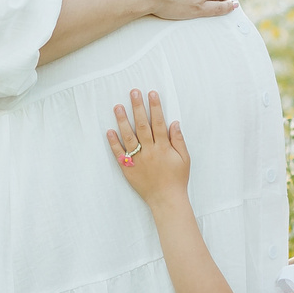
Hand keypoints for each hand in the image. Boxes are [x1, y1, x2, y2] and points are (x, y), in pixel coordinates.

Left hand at [108, 89, 190, 203]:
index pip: (159, 122)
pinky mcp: (128, 168)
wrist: (166, 199)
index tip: (151, 93)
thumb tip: (174, 123)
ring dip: (122, 120)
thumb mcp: (184, 159)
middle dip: (138, 107)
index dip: (155, 107)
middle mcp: (150, 151)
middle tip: (133, 92)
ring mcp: (138, 160)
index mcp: (164, 147)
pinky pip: (119, 154)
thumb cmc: (177, 179)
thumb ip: (179, 140)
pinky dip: (113, 142)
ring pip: (128, 136)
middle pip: (142, 125)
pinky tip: (109, 131)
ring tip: (118, 106)